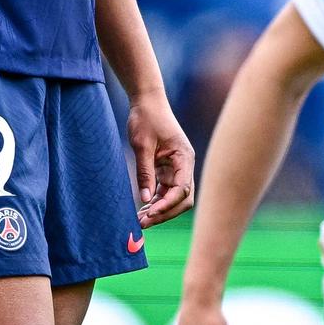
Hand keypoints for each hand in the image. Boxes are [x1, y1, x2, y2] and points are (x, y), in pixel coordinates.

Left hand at [127, 89, 195, 224]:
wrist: (147, 101)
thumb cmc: (146, 118)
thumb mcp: (142, 145)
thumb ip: (145, 172)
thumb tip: (145, 199)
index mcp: (184, 158)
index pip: (182, 189)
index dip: (167, 204)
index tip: (150, 213)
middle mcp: (184, 166)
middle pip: (182, 199)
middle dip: (165, 212)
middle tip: (143, 223)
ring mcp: (177, 169)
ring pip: (173, 197)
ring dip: (159, 209)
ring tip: (139, 220)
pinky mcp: (167, 170)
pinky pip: (164, 191)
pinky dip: (155, 201)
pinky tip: (142, 210)